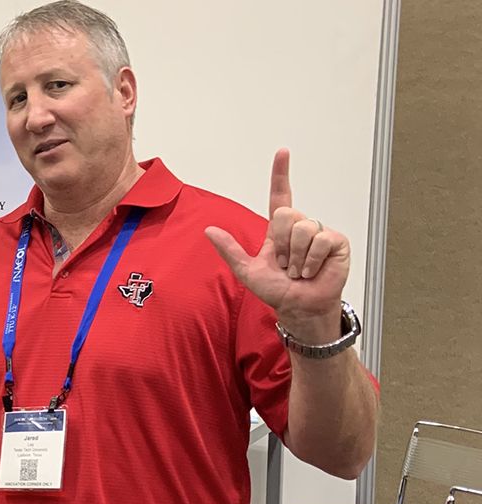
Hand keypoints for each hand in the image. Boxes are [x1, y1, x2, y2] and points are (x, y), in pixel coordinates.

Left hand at [205, 148, 349, 341]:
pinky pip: (321, 240)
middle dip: (280, 244)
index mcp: (279, 229)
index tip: (282, 153)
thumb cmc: (278, 290)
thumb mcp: (247, 270)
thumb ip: (230, 249)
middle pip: (286, 215)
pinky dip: (311, 260)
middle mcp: (300, 227)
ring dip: (296, 256)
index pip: (280, 195)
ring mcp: (319, 233)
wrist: (298, 307)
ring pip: (302, 229)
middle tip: (285, 264)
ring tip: (299, 270)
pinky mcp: (336, 242)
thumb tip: (209, 230)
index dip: (281, 173)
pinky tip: (311, 271)